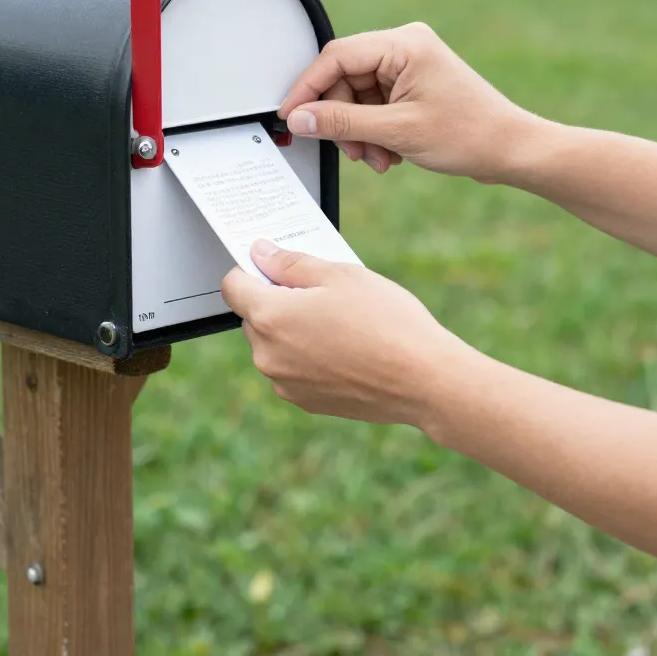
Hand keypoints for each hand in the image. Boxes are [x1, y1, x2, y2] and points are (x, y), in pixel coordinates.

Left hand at [221, 240, 471, 426]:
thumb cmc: (386, 322)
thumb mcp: (339, 275)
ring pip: (274, 343)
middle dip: (277, 300)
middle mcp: (267, 355)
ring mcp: (284, 382)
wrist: (424, 380)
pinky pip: (292, 368)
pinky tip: (345, 348)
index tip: (276, 266)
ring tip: (340, 323)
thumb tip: (260, 254)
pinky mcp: (304, 401)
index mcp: (269, 317)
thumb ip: (290, 263)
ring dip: (293, 330)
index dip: (251, 270)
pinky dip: (307, 356)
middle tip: (322, 293)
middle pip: (253, 316)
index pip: (232, 286)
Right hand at [279, 22, 535, 182]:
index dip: (307, 89)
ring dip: (358, 132)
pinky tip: (388, 152)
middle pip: (343, 78)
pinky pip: (373, 105)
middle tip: (349, 149)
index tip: (290, 116)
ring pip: (356, 96)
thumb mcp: (396, 131)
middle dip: (341, 119)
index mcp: (404, 44)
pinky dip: (372, 132)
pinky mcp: (411, 85)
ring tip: (376, 156)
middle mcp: (405, 47)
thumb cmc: (472, 134)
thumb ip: (341, 122)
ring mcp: (409, 66)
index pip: (336, 57)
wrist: (511, 150)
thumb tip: (299, 118)